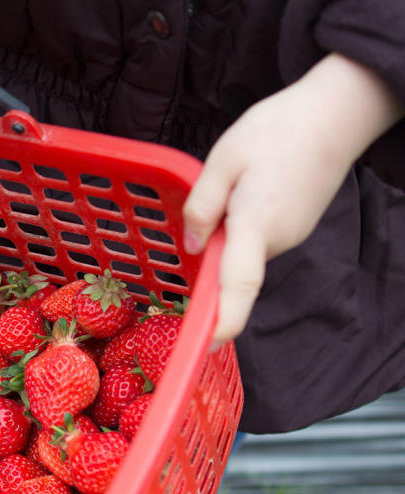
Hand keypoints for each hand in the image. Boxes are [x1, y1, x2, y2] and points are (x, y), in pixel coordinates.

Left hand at [182, 53, 403, 347]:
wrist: (335, 114)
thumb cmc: (275, 131)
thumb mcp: (223, 160)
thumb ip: (202, 206)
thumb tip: (192, 247)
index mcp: (255, 225)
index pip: (238, 285)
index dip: (223, 319)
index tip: (207, 346)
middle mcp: (277, 240)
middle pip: (229, 263)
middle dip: (208, 245)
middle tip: (210, 192)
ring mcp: (290, 236)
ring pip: (241, 248)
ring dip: (225, 229)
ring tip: (234, 180)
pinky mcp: (294, 227)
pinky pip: (255, 237)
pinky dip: (241, 223)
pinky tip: (248, 185)